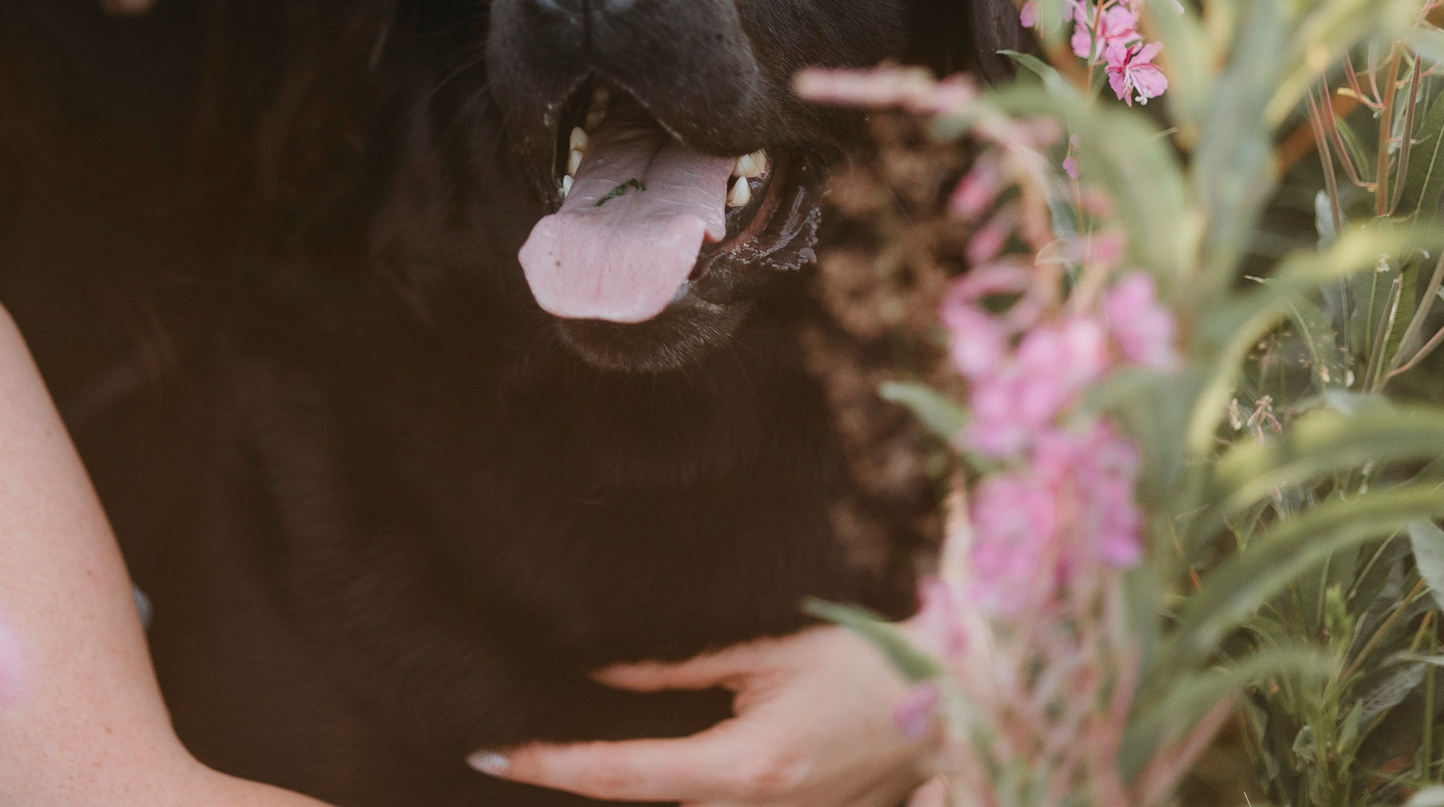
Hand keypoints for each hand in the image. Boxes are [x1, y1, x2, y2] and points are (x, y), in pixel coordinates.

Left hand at [466, 625, 936, 806]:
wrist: (952, 700)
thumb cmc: (863, 661)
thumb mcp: (765, 651)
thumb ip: (675, 666)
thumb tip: (598, 670)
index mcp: (745, 767)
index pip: (621, 775)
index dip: (550, 766)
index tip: (491, 752)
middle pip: (639, 806)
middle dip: (571, 780)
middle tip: (500, 750)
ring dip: (622, 788)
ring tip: (559, 755)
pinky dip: (673, 793)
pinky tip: (644, 766)